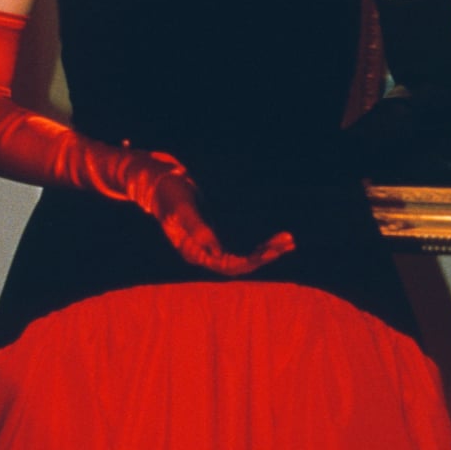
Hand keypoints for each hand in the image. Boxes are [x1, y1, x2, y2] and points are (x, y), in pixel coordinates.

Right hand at [143, 168, 295, 275]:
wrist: (161, 183)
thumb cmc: (170, 193)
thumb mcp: (182, 208)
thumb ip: (197, 228)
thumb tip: (216, 251)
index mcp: (192, 252)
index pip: (226, 266)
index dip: (250, 261)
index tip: (271, 252)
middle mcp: (203, 255)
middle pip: (239, 265)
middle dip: (264, 255)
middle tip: (288, 241)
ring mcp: (210, 249)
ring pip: (243, 258)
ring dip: (266, 250)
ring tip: (289, 240)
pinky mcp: (217, 240)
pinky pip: (242, 249)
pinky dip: (260, 244)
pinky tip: (277, 239)